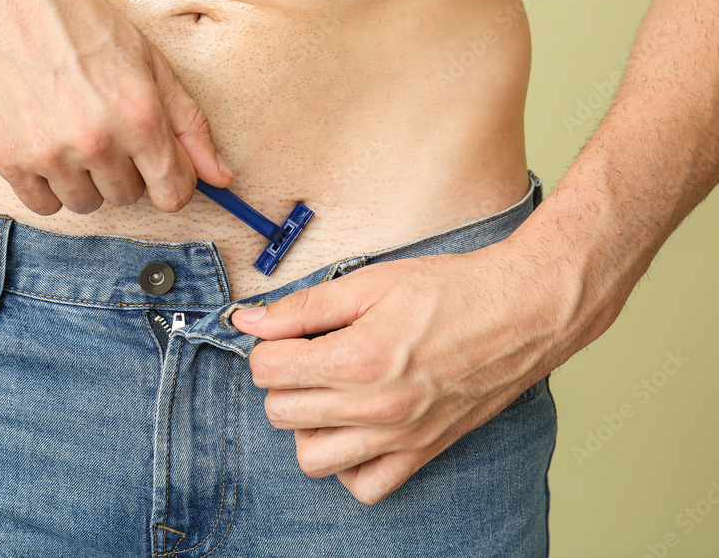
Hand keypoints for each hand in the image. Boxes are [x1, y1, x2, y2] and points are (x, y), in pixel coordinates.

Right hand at [0, 0, 232, 214]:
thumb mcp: (149, 60)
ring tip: (70, 130)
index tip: (160, 167)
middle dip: (124, 170)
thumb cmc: (75, 17)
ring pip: (85, 204)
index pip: (173, 193)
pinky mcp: (7, 160)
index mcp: (139, 116)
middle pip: (128, 197)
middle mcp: (96, 141)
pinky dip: (47, 184)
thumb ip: (189, 124)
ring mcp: (48, 154)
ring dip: (85, 178)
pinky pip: (42, 205)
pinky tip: (44, 143)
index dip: (172, 181)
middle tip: (104, 125)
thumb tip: (221, 176)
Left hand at [231, 243, 566, 504]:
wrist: (522, 311)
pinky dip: (349, 463)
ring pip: (311, 458)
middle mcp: (375, 407)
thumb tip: (247, 320)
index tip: (286, 334)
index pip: (267, 371)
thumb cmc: (452, 290)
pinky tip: (355, 426)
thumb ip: (302, 308)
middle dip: (283, 379)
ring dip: (307, 425)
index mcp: (357, 358)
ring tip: (328, 392)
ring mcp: (399, 437)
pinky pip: (364, 486)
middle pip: (280, 412)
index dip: (267, 346)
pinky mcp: (422, 452)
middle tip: (310, 354)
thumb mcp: (369, 283)